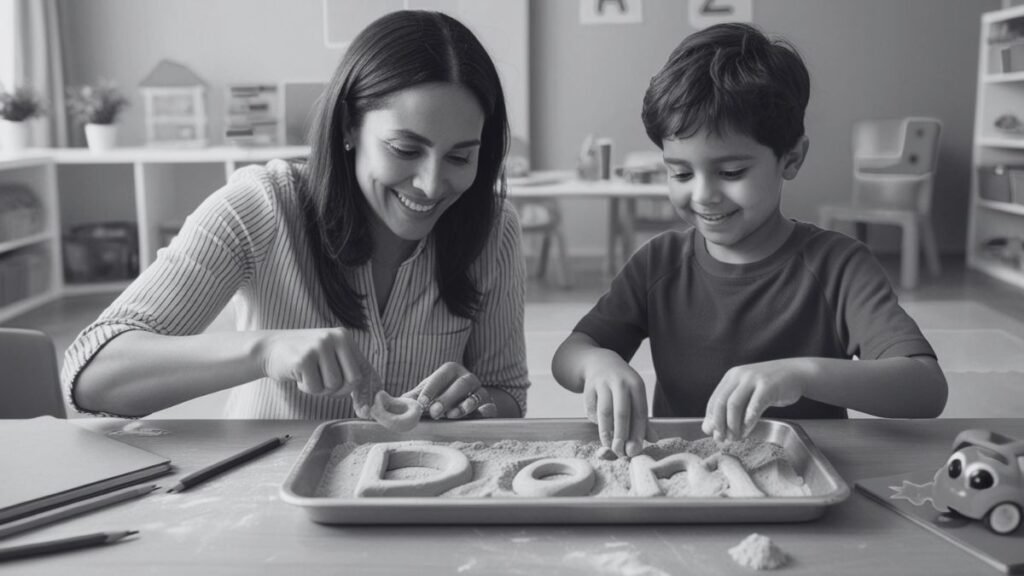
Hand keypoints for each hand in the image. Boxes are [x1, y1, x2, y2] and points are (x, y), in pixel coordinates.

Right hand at [259, 328, 381, 417]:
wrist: (270, 348)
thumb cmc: (305, 357)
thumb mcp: (330, 357)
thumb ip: (349, 372)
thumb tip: (367, 406)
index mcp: (344, 337)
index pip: (364, 369)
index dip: (366, 392)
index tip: (364, 410)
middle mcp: (335, 338)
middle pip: (352, 380)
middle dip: (339, 390)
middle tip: (323, 383)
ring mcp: (319, 347)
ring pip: (333, 385)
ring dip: (320, 388)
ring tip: (309, 375)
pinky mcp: (304, 359)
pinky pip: (315, 388)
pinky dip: (306, 388)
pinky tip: (299, 375)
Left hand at [401, 362, 497, 419]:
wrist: (468, 403)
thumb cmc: (442, 396)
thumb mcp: (428, 394)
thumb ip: (413, 397)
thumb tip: (392, 404)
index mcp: (451, 371)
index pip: (442, 375)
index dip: (432, 388)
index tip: (421, 403)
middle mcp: (468, 378)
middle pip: (461, 384)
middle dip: (447, 398)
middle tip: (435, 412)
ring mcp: (481, 392)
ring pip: (476, 395)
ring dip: (465, 405)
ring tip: (453, 416)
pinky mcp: (490, 406)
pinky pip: (491, 407)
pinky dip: (486, 411)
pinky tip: (480, 415)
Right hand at [581, 351, 653, 457]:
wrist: (600, 362)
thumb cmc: (622, 385)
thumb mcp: (635, 395)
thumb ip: (643, 419)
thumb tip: (653, 440)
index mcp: (636, 384)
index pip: (639, 413)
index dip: (637, 433)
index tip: (635, 450)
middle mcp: (620, 382)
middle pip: (622, 413)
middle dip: (621, 435)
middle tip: (621, 452)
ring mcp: (603, 383)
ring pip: (604, 412)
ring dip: (606, 432)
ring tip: (609, 446)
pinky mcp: (589, 387)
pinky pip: (592, 409)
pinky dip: (596, 422)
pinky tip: (601, 428)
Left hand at [702, 359, 806, 442]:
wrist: (796, 373)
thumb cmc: (771, 387)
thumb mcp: (748, 393)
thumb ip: (733, 407)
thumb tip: (713, 427)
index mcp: (731, 377)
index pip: (714, 400)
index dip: (711, 419)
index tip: (712, 434)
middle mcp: (740, 375)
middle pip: (721, 402)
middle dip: (719, 423)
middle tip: (722, 439)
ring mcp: (753, 379)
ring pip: (734, 403)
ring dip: (732, 424)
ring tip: (735, 437)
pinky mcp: (768, 386)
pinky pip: (754, 404)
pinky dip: (749, 419)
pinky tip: (747, 430)